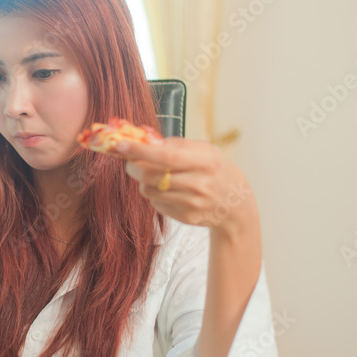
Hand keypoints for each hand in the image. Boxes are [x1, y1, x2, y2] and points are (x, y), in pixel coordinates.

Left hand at [111, 138, 257, 235]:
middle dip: (133, 166)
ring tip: (155, 175)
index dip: (140, 151)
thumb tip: (142, 139)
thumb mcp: (204, 150)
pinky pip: (156, 203)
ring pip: (149, 191)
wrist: (236, 204)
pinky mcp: (185, 217)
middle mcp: (199, 184)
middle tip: (129, 160)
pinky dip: (155, 194)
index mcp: (205, 161)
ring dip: (144, 181)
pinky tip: (169, 190)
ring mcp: (192, 204)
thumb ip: (174, 144)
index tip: (120, 145)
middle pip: (152, 176)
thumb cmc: (216, 170)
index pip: (166, 157)